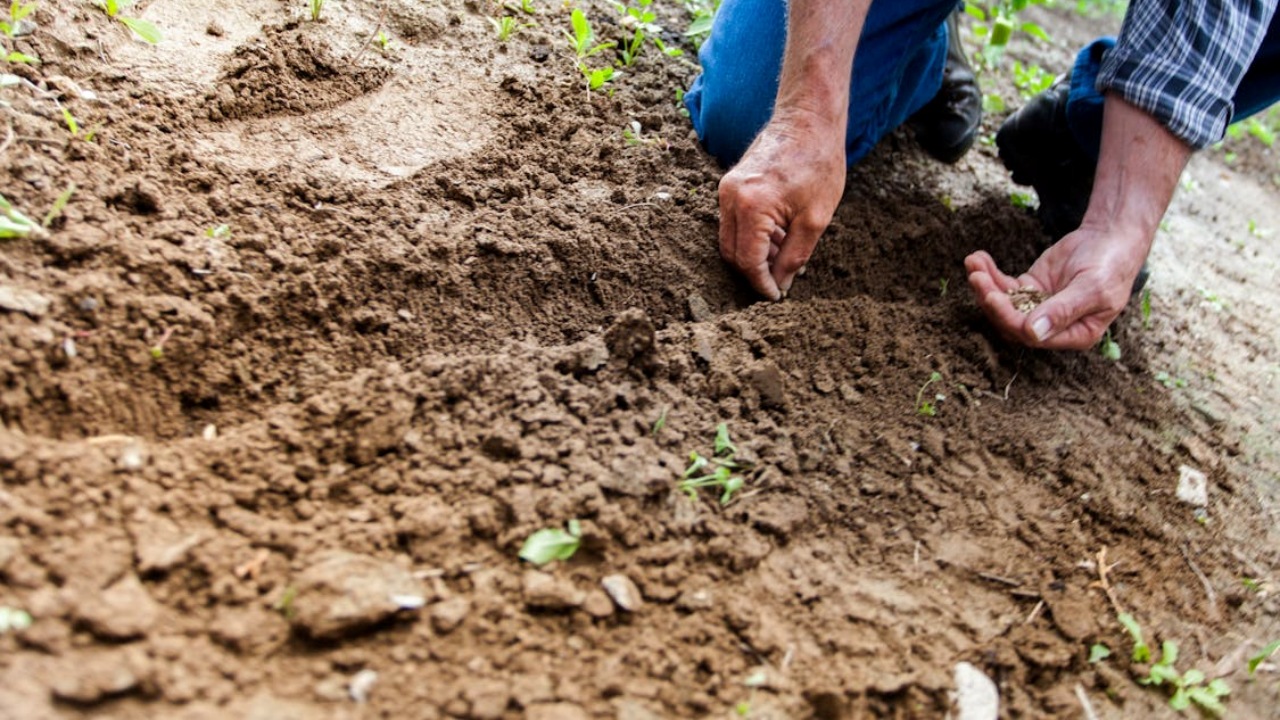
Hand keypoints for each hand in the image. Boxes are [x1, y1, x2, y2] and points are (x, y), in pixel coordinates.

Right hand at [717, 112, 845, 299]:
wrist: (808, 119)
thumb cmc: (818, 163)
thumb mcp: (815, 219)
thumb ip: (794, 256)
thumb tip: (781, 284)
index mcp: (751, 206)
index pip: (748, 261)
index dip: (761, 284)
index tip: (776, 296)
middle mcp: (730, 197)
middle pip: (732, 253)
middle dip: (754, 272)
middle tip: (780, 281)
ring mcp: (726, 189)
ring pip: (730, 239)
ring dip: (754, 254)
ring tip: (785, 254)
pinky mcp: (730, 184)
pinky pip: (733, 222)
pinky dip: (752, 236)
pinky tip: (778, 236)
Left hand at [965, 224, 1149, 349]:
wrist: (1112, 237)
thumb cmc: (1110, 265)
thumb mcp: (1092, 288)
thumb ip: (1063, 311)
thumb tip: (1033, 333)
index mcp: (1074, 335)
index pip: (1032, 336)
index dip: (1009, 318)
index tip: (992, 296)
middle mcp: (1053, 326)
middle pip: (1011, 322)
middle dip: (991, 300)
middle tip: (976, 277)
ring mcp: (1038, 307)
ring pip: (1004, 304)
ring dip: (985, 285)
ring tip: (973, 262)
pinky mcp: (1030, 288)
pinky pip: (1004, 286)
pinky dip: (990, 273)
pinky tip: (977, 258)